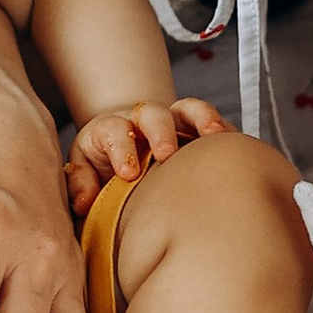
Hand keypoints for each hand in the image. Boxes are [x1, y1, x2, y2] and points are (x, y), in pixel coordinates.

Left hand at [63, 94, 225, 217]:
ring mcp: (173, 122)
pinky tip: (231, 142)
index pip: (113, 130)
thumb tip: (84, 203)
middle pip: (151, 114)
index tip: (127, 172)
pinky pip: (212, 120)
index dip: (121, 148)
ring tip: (213, 134)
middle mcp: (142, 122)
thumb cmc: (104, 167)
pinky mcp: (197, 129)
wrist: (126, 153)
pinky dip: (223, 127)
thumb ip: (81, 185)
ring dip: (201, 118)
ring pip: (188, 109)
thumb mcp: (85, 172)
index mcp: (110, 131)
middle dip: (160, 132)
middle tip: (166, 154)